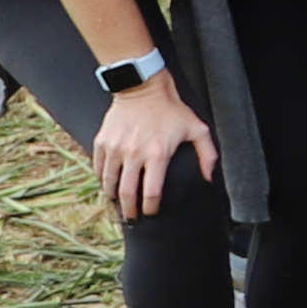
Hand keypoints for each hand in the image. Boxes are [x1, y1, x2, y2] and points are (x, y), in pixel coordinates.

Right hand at [92, 75, 217, 219]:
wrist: (142, 88)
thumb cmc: (172, 110)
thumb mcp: (197, 130)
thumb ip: (207, 155)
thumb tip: (209, 179)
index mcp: (157, 155)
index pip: (151, 192)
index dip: (150, 207)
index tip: (151, 214)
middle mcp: (133, 154)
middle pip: (127, 193)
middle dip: (129, 210)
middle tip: (132, 219)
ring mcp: (114, 148)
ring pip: (109, 182)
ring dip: (113, 197)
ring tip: (118, 204)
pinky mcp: (101, 142)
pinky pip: (98, 167)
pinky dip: (102, 179)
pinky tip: (108, 184)